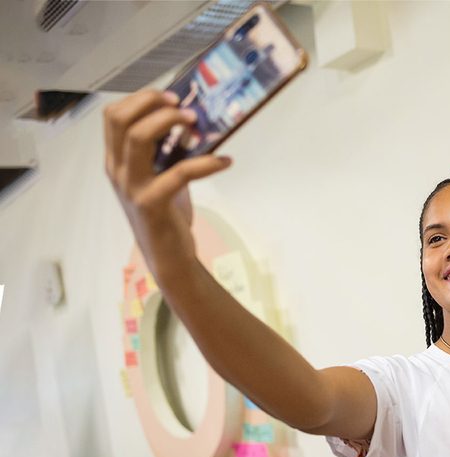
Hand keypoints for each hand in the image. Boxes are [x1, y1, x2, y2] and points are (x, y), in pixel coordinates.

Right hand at [103, 90, 231, 272]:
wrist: (168, 256)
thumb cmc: (166, 213)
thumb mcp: (162, 175)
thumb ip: (167, 151)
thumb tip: (192, 121)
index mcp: (116, 161)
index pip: (112, 115)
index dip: (140, 99)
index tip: (169, 97)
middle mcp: (117, 170)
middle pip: (120, 118)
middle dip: (152, 102)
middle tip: (183, 105)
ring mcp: (132, 186)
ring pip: (138, 137)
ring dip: (170, 122)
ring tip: (196, 122)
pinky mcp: (152, 203)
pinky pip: (179, 172)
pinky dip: (206, 163)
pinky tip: (225, 161)